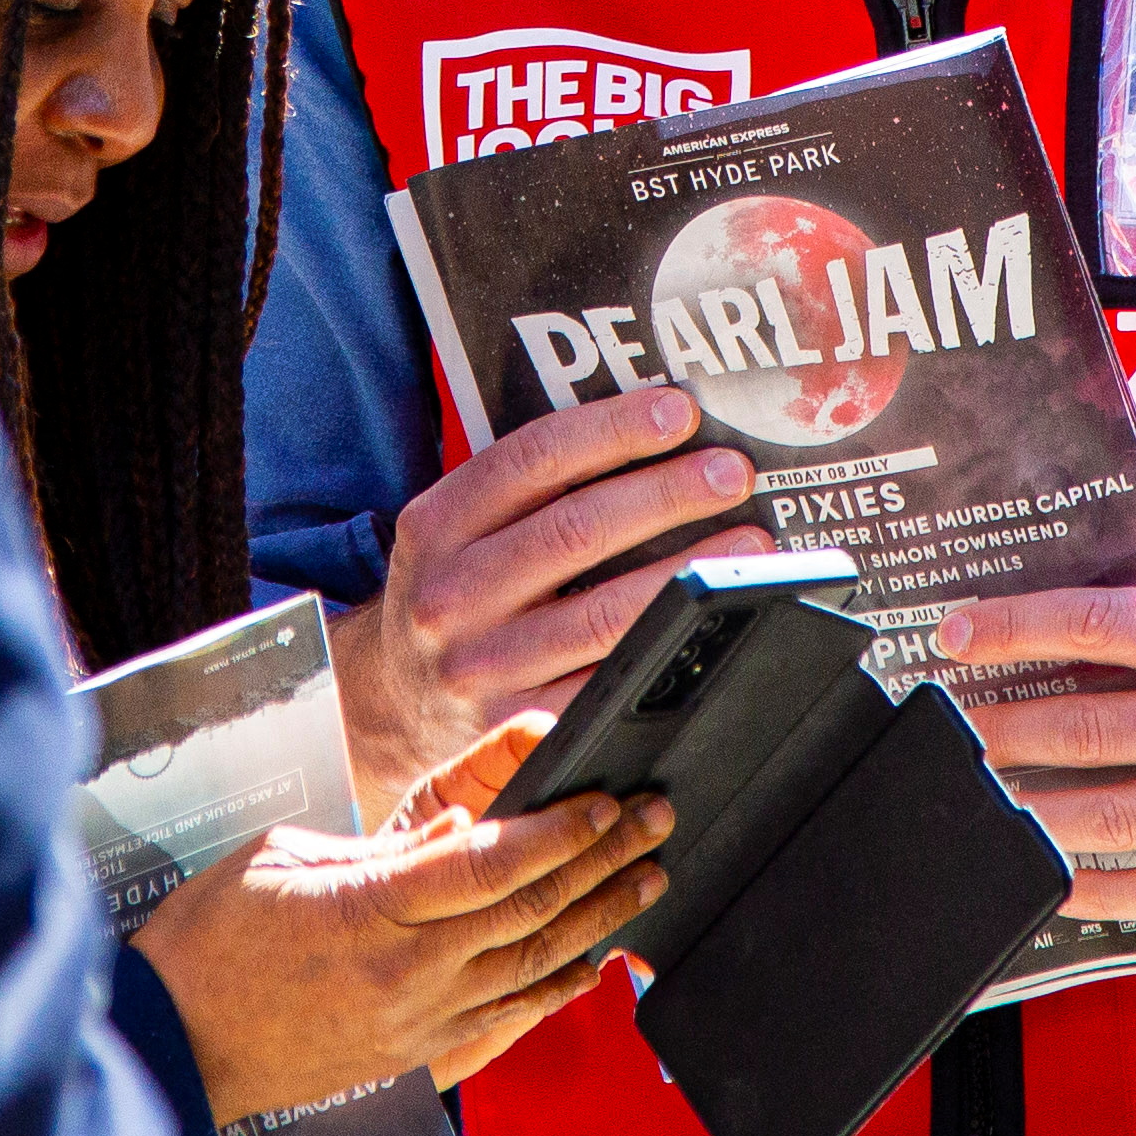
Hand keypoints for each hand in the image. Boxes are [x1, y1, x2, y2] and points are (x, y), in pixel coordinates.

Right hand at [127, 717, 676, 1116]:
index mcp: (372, 911)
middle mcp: (409, 973)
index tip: (604, 801)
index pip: (490, 863)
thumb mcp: (284, 860)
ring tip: (646, 880)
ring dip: (598, 919)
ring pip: (533, 964)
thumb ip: (382, 849)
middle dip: (603, 860)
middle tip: (654, 822)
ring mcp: (418, 1021)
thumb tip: (458, 830)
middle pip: (530, 909)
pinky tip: (593, 963)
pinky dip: (557, 987)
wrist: (173, 1048)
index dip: (559, 830)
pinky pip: (507, 1018)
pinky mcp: (416, 1054)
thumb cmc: (212, 943)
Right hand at [326, 385, 761, 818]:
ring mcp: (483, 666)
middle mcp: (451, 594)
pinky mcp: (519, 724)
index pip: (532, 460)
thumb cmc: (449, 594)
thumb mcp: (452, 531)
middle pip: (576, 531)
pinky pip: (608, 682)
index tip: (678, 411)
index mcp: (435, 526)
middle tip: (730, 472)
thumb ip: (520, 488)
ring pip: (604, 613)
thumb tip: (641, 430)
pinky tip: (709, 621)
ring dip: (686, 572)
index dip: (611, 430)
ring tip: (745, 543)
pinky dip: (666, 647)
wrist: (391, 703)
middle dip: (666, 495)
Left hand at [931, 584, 1135, 915]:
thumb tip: (1105, 643)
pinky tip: (1057, 882)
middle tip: (949, 731)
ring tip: (984, 803)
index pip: (1096, 624)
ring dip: (1034, 810)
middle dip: (1002, 729)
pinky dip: (1103, 889)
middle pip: (1086, 726)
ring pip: (1113, 813)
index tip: (955, 633)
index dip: (1014, 625)